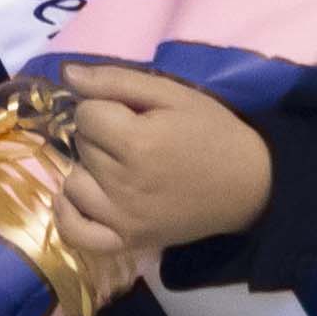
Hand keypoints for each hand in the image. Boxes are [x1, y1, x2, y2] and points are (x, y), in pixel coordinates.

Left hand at [47, 63, 275, 291]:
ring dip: (88, 170)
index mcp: (137, 143)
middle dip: (100, 135)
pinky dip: (69, 215)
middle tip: (134, 138)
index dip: (105, 107)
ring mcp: (123, 218)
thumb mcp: (172, 95)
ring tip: (118, 167)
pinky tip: (81, 198)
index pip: (85, 114)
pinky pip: (75, 233)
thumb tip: (67, 74)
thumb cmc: (212, 132)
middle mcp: (124, 184)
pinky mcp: (127, 241)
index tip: (132, 113)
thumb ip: (116, 81)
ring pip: (72, 184)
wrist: (249, 185)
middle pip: (80, 146)